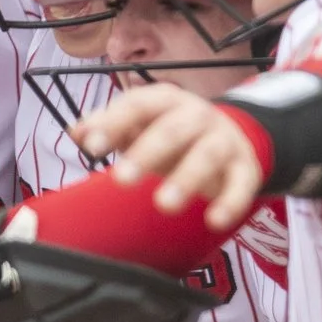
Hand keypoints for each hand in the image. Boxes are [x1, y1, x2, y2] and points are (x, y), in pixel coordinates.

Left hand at [73, 82, 264, 228]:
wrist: (232, 136)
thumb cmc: (173, 133)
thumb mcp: (141, 126)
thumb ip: (109, 128)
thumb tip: (76, 132)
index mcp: (166, 101)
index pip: (137, 105)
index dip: (113, 122)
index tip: (90, 145)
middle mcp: (197, 116)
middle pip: (172, 130)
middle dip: (146, 152)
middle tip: (122, 178)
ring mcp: (224, 140)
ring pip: (207, 156)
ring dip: (186, 179)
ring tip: (164, 205)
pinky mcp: (246, 168)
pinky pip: (242, 184)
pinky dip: (231, 202)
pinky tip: (215, 221)